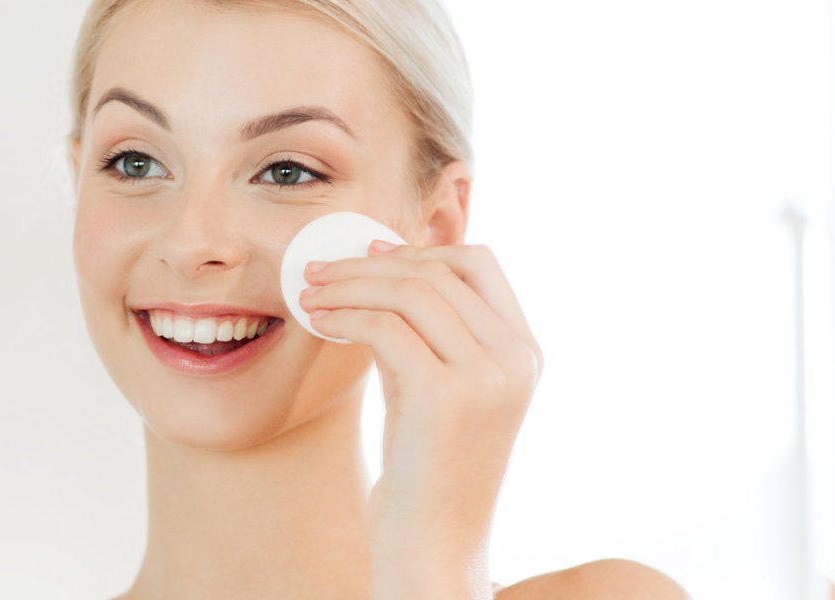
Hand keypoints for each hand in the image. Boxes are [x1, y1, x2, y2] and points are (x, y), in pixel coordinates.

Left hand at [298, 240, 540, 599]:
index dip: (419, 248)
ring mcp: (487, 376)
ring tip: (310, 294)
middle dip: (369, 263)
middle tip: (318, 271)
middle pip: (439, 270)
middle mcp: (516, 358)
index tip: (367, 253)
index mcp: (524, 351)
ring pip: (411, 291)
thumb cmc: (424, 467)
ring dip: (350, 284)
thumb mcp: (434, 386)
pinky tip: (319, 323)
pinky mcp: (446, 396)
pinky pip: (387, 327)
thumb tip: (380, 267)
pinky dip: (345, 316)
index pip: (479, 264)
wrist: (432, 542)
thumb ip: (424, 332)